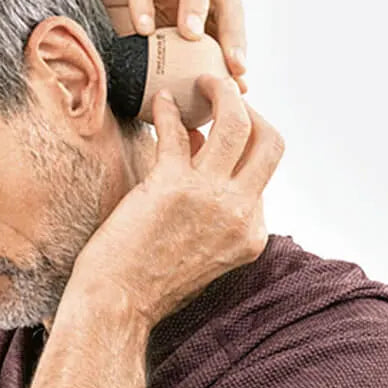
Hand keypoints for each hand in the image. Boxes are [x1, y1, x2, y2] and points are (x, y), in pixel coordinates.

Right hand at [62, 0, 248, 92]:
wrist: (53, 6)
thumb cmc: (95, 40)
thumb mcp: (132, 69)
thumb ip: (158, 88)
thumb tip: (188, 128)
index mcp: (189, 13)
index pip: (227, 29)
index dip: (237, 54)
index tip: (240, 86)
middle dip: (234, 30)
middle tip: (230, 63)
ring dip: (199, 3)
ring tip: (191, 35)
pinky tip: (142, 28)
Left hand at [67, 76, 283, 329]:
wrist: (117, 306)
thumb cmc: (147, 282)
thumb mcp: (202, 250)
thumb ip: (214, 208)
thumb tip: (202, 146)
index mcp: (251, 234)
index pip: (263, 175)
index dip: (242, 145)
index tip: (216, 133)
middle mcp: (241, 214)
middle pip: (271, 142)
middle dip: (251, 109)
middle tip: (225, 95)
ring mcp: (211, 198)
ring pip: (237, 123)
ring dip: (221, 92)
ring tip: (202, 81)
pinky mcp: (173, 186)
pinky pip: (178, 130)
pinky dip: (168, 110)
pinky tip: (158, 102)